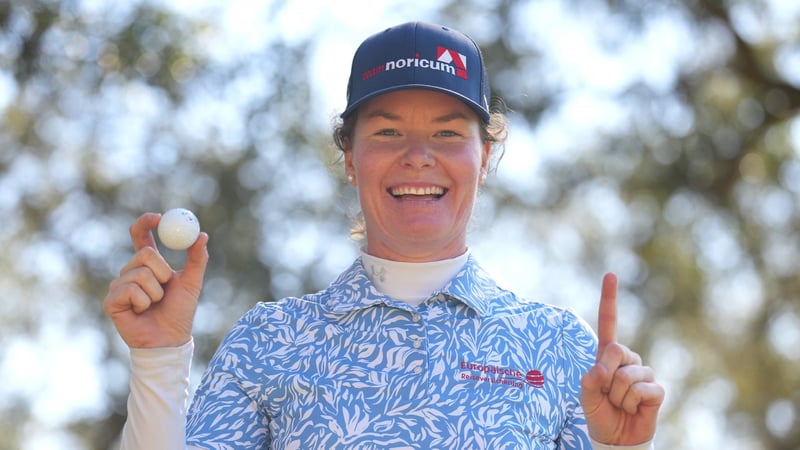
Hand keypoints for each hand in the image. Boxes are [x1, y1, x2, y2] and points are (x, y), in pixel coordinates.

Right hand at [103, 212, 208, 347]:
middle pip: (144, 254)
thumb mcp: (192, 282)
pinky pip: (129, 290)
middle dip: (162, 271)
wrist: (169, 339)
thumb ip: (197, 259)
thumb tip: (203, 235)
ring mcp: (119, 286)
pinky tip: (142, 312)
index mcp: (148, 264)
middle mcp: (131, 271)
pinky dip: (143, 301)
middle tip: (166, 286)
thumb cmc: (180, 312)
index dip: (145, 223)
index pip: (140, 236)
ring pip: (139, 273)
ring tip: (154, 304)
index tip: (159, 217)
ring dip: (155, 291)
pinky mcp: (111, 301)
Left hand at [580, 273, 664, 444]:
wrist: (615, 437)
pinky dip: (632, 404)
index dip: (609, 299)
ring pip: (627, 377)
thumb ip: (589, 380)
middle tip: (607, 394)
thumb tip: (602, 369)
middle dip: (605, 376)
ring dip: (617, 396)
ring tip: (619, 404)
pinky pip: (642, 391)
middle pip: (615, 351)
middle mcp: (627, 359)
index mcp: (607, 354)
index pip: (608, 322)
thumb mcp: (585, 395)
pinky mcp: (656, 390)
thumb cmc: (599, 412)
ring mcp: (643, 373)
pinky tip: (633, 409)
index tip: (610, 274)